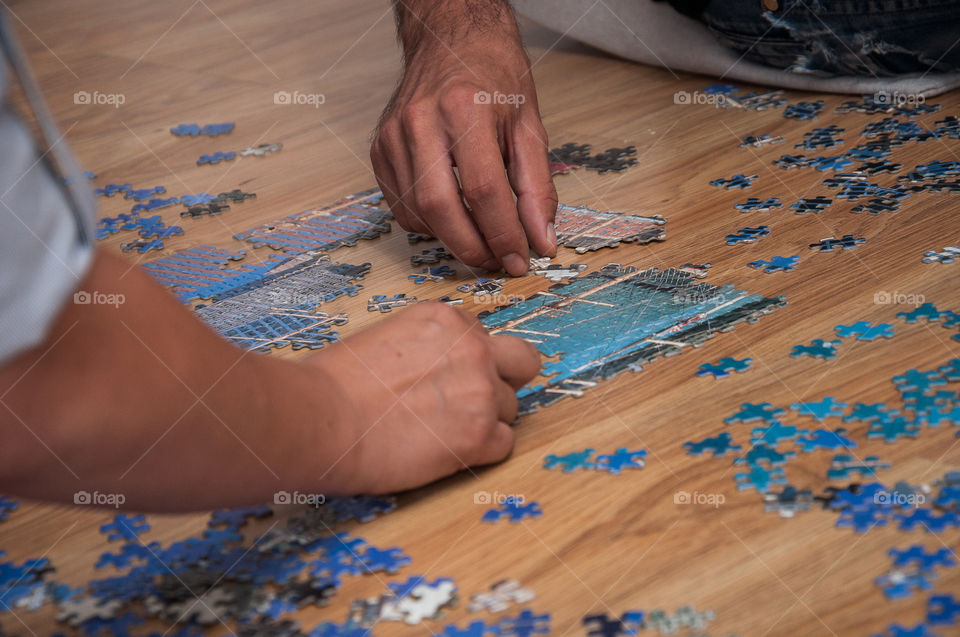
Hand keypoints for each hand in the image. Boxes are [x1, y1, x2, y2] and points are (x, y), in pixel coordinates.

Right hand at [311, 302, 540, 493]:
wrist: (321, 418)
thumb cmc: (334, 383)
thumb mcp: (387, 337)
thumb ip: (426, 347)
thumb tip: (435, 368)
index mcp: (446, 320)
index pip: (483, 337)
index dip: (469, 361)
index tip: (449, 379)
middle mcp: (472, 349)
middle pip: (522, 362)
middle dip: (506, 380)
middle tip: (475, 401)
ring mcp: (480, 392)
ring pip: (511, 408)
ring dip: (486, 421)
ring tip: (443, 433)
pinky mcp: (479, 436)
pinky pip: (504, 443)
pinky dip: (482, 452)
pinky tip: (448, 452)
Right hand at [371, 1, 557, 275]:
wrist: (450, 39)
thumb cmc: (492, 76)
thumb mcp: (529, 126)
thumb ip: (537, 187)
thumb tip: (541, 240)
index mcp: (464, 109)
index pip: (484, 191)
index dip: (504, 235)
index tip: (520, 259)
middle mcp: (421, 122)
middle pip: (442, 208)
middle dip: (473, 248)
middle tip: (498, 262)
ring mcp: (393, 136)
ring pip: (418, 213)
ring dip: (452, 238)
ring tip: (481, 238)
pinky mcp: (379, 149)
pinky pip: (402, 206)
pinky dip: (429, 223)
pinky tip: (453, 214)